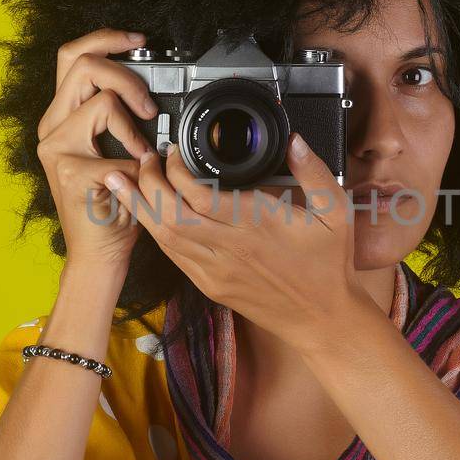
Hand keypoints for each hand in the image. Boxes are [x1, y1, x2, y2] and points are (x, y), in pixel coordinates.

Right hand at [35, 28, 159, 271]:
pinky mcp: (71, 173)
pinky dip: (139, 164)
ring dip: (133, 125)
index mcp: (61, 116)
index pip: (73, 55)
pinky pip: (117, 152)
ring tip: (142, 150)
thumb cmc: (112, 203)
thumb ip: (120, 116)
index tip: (139, 40)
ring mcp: (56, 149)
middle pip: (82, 64)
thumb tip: (150, 90)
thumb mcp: (115, 149)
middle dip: (126, 75)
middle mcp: (52, 127)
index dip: (105, 39)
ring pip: (102, 103)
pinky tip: (138, 178)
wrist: (99, 252)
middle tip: (149, 105)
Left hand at [103, 133, 365, 348]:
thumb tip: (293, 141)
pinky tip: (147, 215)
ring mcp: (215, 271)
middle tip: (144, 159)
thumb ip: (313, 171)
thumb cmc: (328, 266)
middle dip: (148, 183)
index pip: (199, 195)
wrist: (322, 318)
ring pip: (164, 237)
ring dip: (141, 207)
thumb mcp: (334, 212)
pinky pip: (173, 257)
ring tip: (125, 181)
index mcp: (255, 225)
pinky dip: (156, 232)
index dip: (177, 170)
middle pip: (170, 214)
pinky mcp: (210, 285)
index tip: (175, 151)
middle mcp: (229, 248)